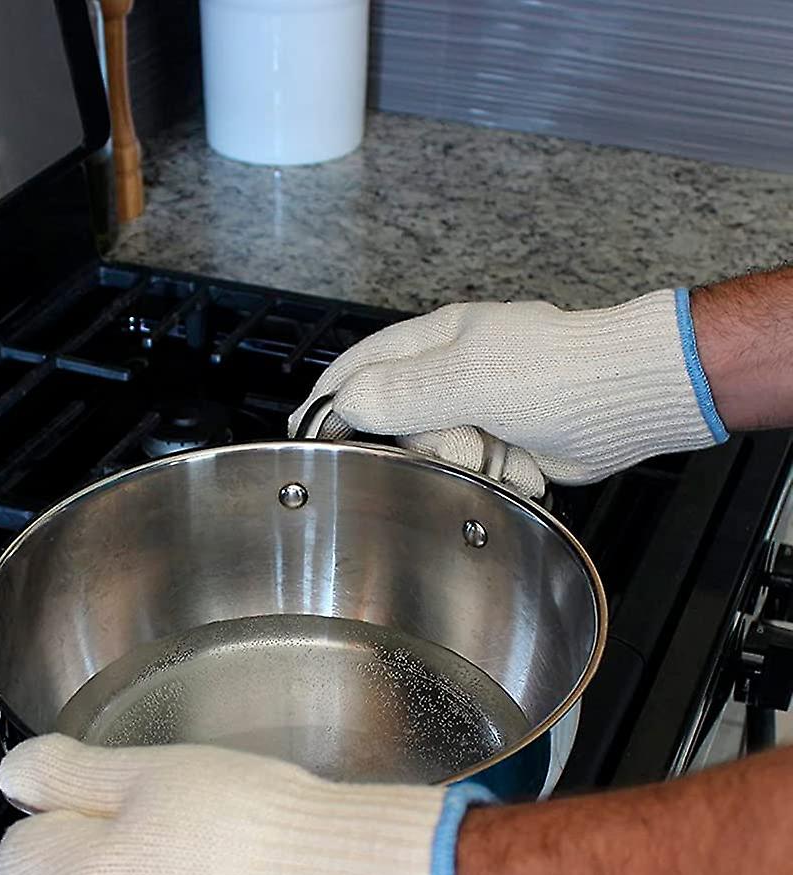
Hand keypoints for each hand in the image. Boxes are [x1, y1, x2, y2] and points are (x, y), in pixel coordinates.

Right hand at [288, 289, 727, 497]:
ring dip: (461, 460)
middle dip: (419, 440)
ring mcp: (479, 408)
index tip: (306, 431)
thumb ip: (399, 390)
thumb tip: (344, 403)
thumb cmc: (558, 373)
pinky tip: (513, 466)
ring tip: (495, 452)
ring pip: (433, 450)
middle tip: (451, 443)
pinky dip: (489, 474)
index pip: (361, 364)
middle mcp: (452, 373)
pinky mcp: (503, 443)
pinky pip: (469, 468)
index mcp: (437, 341)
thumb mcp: (466, 377)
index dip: (330, 396)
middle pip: (395, 418)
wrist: (628, 401)